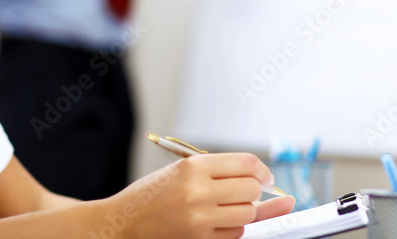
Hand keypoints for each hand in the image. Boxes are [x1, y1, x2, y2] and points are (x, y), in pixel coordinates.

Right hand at [109, 153, 294, 238]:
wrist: (126, 221)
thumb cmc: (155, 193)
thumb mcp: (183, 171)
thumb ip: (223, 173)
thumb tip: (270, 183)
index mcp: (192, 167)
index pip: (246, 164)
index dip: (262, 170)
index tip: (265, 177)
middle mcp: (197, 191)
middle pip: (251, 189)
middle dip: (254, 190)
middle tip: (243, 192)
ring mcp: (199, 218)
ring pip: (248, 213)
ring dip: (244, 210)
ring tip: (225, 206)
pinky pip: (236, 233)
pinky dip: (232, 227)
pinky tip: (215, 220)